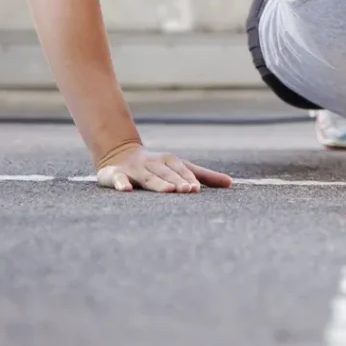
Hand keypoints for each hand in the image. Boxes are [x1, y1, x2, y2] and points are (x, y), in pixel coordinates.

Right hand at [95, 144, 232, 192]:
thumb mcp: (180, 168)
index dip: (189, 180)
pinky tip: (126, 189)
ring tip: (169, 190)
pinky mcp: (115, 174)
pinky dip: (121, 183)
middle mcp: (153, 164)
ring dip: (158, 183)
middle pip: (166, 174)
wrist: (119, 154)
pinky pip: (117, 178)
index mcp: (169, 162)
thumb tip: (231, 183)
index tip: (196, 189)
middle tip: (187, 191)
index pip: (182, 171)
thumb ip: (204, 176)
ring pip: (147, 177)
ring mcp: (134, 169)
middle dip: (177, 182)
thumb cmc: (157, 166)